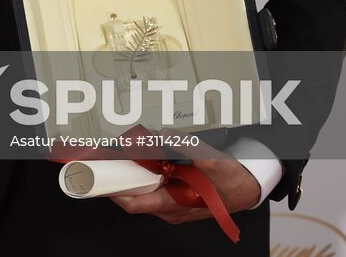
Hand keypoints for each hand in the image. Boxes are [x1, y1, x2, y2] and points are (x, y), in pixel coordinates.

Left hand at [109, 150, 260, 224]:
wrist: (249, 186)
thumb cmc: (232, 180)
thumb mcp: (210, 160)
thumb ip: (183, 147)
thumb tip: (161, 136)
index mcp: (174, 205)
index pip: (132, 202)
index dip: (111, 190)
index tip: (96, 175)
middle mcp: (169, 208)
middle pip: (132, 194)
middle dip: (118, 175)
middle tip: (102, 157)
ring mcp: (172, 203)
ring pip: (142, 188)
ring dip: (131, 172)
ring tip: (120, 153)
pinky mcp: (175, 195)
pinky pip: (153, 184)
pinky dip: (145, 171)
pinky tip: (143, 156)